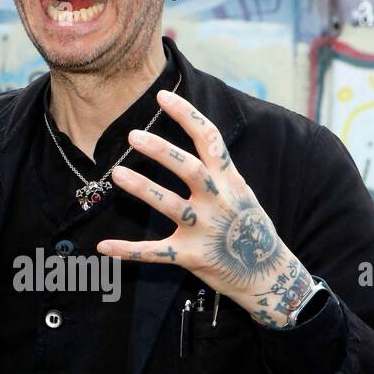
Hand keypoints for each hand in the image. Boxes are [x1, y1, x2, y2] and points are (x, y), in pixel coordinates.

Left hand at [95, 88, 313, 326]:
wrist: (269, 276)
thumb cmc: (252, 231)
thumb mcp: (242, 194)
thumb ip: (220, 172)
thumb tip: (199, 139)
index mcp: (230, 181)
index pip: (210, 139)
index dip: (187, 115)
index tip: (162, 97)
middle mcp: (219, 202)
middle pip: (189, 169)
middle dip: (162, 151)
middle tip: (133, 135)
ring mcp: (205, 230)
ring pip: (171, 205)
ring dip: (143, 188)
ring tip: (117, 174)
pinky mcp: (192, 257)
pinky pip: (155, 253)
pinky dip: (127, 251)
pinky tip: (103, 247)